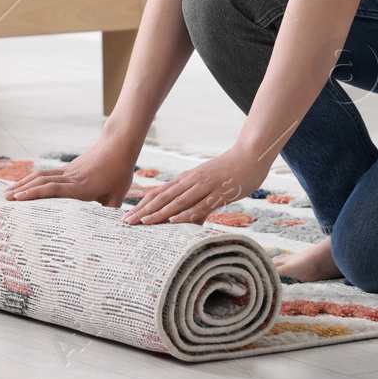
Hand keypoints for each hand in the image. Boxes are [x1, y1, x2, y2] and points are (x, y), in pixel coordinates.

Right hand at [2, 136, 137, 207]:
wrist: (118, 144)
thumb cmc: (119, 171)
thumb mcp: (118, 194)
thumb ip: (109, 212)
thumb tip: (107, 231)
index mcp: (82, 186)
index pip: (54, 189)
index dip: (35, 193)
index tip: (19, 198)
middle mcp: (71, 177)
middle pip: (42, 182)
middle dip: (22, 190)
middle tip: (5, 199)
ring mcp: (68, 171)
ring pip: (41, 176)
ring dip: (23, 183)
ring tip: (7, 192)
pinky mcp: (68, 168)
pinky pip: (46, 173)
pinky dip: (32, 179)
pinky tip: (24, 185)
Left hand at [121, 145, 268, 226]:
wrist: (251, 156)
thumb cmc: (231, 173)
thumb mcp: (209, 188)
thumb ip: (198, 204)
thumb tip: (190, 223)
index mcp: (187, 179)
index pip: (160, 193)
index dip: (143, 204)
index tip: (128, 215)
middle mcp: (191, 181)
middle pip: (163, 197)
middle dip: (143, 210)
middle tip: (126, 222)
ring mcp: (205, 186)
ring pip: (177, 201)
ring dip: (159, 213)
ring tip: (143, 223)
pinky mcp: (219, 192)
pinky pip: (201, 205)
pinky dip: (186, 213)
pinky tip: (174, 220)